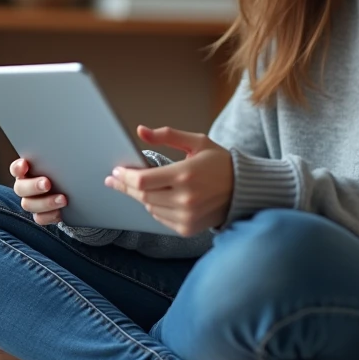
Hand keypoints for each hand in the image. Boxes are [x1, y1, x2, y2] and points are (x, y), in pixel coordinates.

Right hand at [11, 158, 66, 225]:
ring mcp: (32, 202)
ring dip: (45, 202)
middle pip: (20, 188)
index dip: (18, 167)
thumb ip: (57, 160)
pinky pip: (40, 218)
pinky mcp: (41, 215)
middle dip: (33, 186)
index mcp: (28, 172)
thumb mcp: (62, 165)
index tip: (24, 164)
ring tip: (62, 199)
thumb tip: (68, 153)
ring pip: (29, 205)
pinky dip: (50, 216)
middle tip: (47, 183)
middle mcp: (26, 187)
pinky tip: (61, 212)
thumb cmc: (67, 173)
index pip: (16, 168)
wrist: (77, 191)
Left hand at [105, 125, 233, 236]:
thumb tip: (141, 131)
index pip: (142, 180)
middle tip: (115, 179)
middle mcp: (185, 198)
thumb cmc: (220, 163)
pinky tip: (160, 197)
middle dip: (126, 187)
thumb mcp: (197, 142)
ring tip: (142, 186)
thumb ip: (167, 136)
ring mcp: (186, 216)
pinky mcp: (187, 228)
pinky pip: (160, 218)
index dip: (124, 177)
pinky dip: (156, 208)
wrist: (243, 190)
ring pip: (149, 208)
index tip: (116, 171)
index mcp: (185, 174)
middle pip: (142, 196)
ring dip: (142, 197)